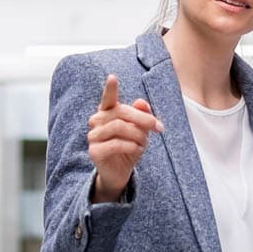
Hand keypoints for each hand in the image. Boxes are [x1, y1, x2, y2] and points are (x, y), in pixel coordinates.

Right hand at [87, 74, 163, 202]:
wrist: (120, 174)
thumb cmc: (129, 148)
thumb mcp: (141, 132)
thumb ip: (143, 117)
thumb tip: (141, 102)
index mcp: (107, 113)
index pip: (108, 99)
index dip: (110, 89)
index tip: (113, 77)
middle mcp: (97, 122)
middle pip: (121, 112)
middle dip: (143, 119)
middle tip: (159, 127)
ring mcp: (93, 136)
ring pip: (119, 127)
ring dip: (138, 135)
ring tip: (144, 143)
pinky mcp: (94, 151)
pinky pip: (115, 144)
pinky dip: (131, 146)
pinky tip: (137, 150)